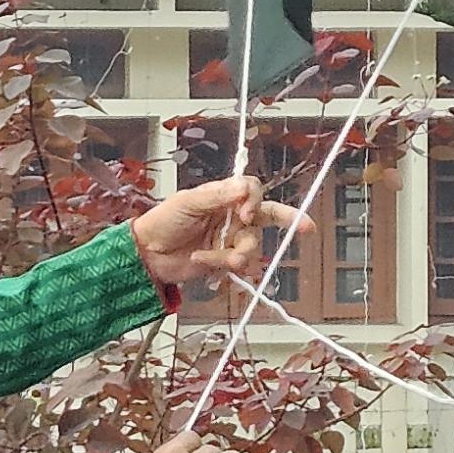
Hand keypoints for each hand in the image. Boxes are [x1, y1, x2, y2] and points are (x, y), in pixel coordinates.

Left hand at [132, 178, 280, 294]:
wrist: (147, 254)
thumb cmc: (163, 221)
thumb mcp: (187, 202)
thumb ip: (216, 195)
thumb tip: (244, 187)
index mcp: (223, 196)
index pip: (252, 190)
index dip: (254, 200)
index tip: (245, 212)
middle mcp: (232, 216)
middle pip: (268, 214)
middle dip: (289, 219)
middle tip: (306, 227)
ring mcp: (230, 239)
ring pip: (252, 246)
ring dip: (233, 254)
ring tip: (208, 256)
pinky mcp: (225, 260)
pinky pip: (238, 265)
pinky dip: (219, 264)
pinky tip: (200, 260)